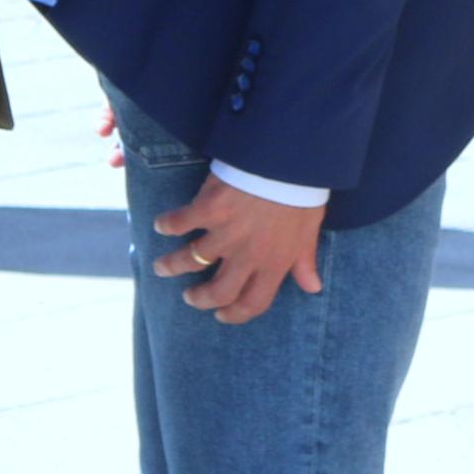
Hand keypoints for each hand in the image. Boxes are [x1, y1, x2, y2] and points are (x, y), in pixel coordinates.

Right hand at [152, 175, 326, 323]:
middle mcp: (248, 254)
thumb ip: (305, 261)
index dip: (235, 315)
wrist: (289, 158)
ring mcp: (227, 233)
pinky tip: (160, 225)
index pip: (253, 303)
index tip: (221, 315)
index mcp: (275, 263)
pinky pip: (181, 223)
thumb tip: (313, 287)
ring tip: (162, 267)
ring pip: (191, 260)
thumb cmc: (301, 194)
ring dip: (173, 265)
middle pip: (218, 291)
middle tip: (190, 297)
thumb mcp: (309, 231)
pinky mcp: (210, 208)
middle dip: (200, 299)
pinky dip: (167, 225)